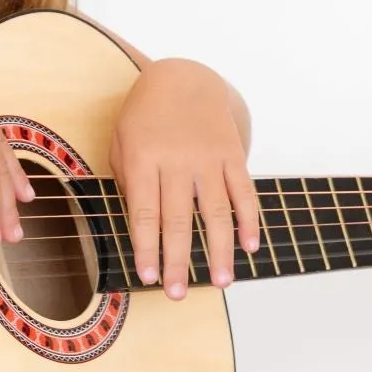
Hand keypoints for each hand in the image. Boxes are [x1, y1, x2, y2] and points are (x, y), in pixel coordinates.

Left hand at [110, 59, 261, 297]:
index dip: (147, 248)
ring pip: (215, 211)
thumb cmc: (144, 118)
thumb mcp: (121, 142)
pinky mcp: (232, 154)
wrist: (184, 77)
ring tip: (220, 283)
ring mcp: (208, 158)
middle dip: (178, 260)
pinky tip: (250, 246)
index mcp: (143, 159)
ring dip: (219, 250)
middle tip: (177, 294)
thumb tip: (139, 228)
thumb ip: (127, 182)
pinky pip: (244, 191)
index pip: (143, 213)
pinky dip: (249, 219)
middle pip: (178, 220)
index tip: (148, 278)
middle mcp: (177, 160)